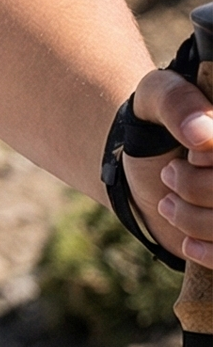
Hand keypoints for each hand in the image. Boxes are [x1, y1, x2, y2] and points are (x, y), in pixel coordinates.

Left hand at [123, 66, 212, 267]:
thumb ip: (176, 102)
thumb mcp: (156, 94)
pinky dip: (209, 252)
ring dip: (194, 219)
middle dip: (197, 188)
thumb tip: (202, 135)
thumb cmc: (153, 120)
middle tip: (169, 174)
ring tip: (168, 204)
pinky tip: (186, 243)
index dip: (211, 162)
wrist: (140, 161)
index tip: (192, 154)